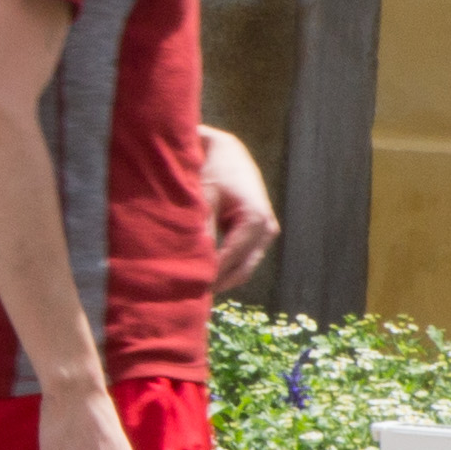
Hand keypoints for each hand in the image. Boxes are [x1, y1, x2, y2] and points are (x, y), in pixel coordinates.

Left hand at [201, 124, 280, 294]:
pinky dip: (224, 268)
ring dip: (220, 278)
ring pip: (242, 268)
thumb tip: (192, 264)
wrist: (226, 151)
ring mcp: (266, 233)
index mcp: (256, 221)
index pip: (229, 260)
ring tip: (191, 290)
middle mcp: (267, 230)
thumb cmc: (211, 170)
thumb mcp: (203, 199)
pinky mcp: (258, 233)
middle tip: (186, 299)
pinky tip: (201, 275)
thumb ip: (200, 231)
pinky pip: (241, 258)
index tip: (183, 291)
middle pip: (240, 270)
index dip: (207, 277)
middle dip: (215, 284)